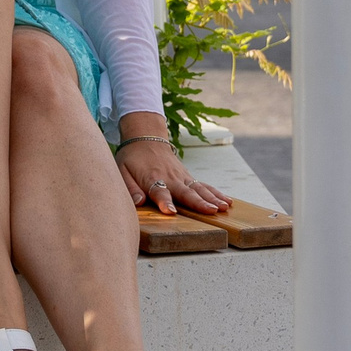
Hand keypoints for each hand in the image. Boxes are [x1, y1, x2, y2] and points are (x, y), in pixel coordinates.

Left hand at [115, 139, 231, 216]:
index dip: (164, 202)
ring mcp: (181, 177)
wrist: (145, 138)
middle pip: (185, 192)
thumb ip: (130, 188)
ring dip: (212, 198)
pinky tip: (228, 202)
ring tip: (224, 208)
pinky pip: (204, 185)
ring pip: (199, 189)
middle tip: (211, 211)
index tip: (170, 212)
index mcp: (151, 178)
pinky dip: (216, 193)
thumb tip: (137, 202)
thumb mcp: (122, 171)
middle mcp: (170, 178)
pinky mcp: (188, 177)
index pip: (159, 192)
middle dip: (198, 202)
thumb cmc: (132, 158)